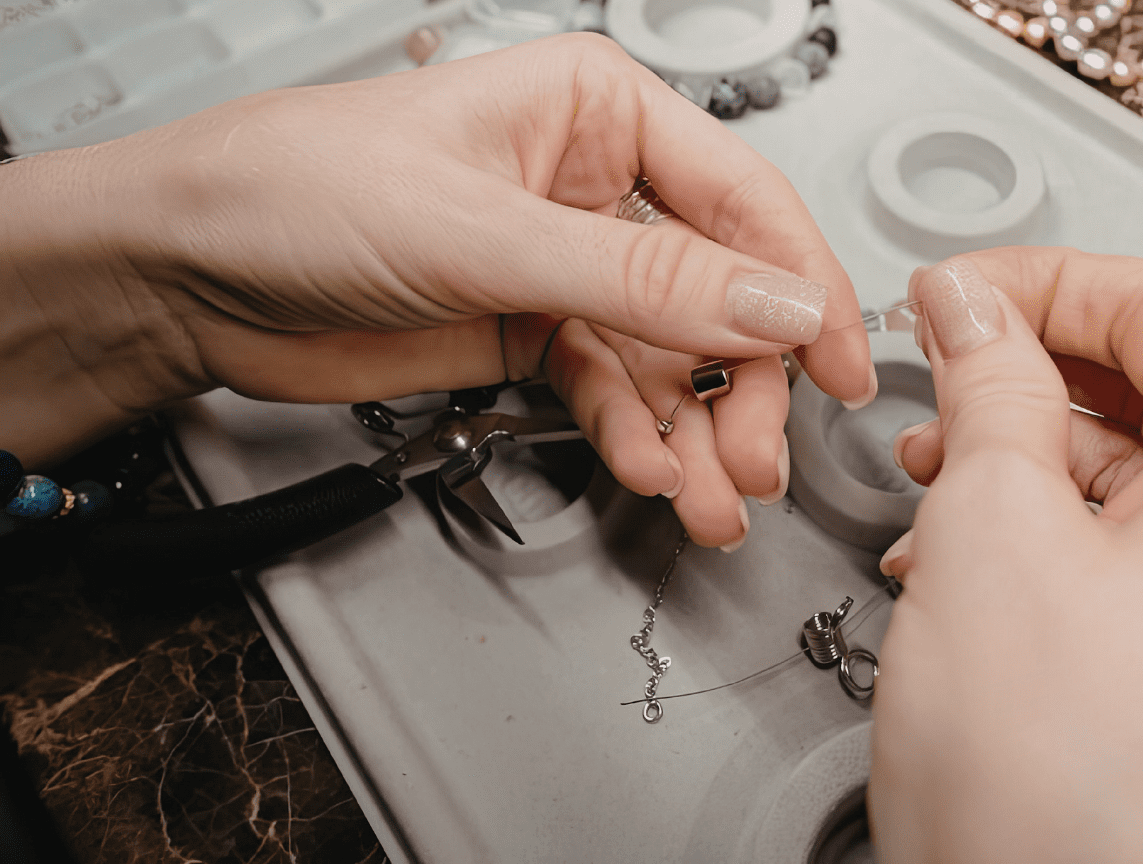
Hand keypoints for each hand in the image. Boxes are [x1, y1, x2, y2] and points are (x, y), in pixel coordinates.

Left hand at [0, 34, 872, 546]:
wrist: (186, 275)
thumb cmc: (295, 189)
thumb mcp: (485, 229)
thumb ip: (642, 277)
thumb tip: (777, 303)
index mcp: (597, 110)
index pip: (744, 199)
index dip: (802, 286)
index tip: (842, 366)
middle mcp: (594, 185)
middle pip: (722, 293)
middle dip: (747, 385)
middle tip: (758, 460)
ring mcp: (567, 266)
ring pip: (674, 358)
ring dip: (698, 433)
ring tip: (711, 496)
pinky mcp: (533, 333)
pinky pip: (615, 391)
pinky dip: (635, 439)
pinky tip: (645, 472)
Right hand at [868, 248, 1142, 862]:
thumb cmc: (1085, 797)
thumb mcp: (996, 528)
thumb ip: (987, 384)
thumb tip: (971, 307)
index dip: (1027, 282)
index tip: (945, 294)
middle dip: (1030, 391)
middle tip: (930, 401)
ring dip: (1042, 479)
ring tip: (939, 506)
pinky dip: (1084, 553)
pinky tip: (992, 583)